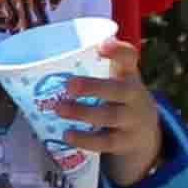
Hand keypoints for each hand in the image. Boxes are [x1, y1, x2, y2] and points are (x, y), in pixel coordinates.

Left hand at [40, 33, 162, 184]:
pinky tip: (67, 135)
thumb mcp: (115, 79)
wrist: (146, 133)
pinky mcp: (125, 142)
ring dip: (83, 113)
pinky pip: (105, 142)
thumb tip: (42, 61)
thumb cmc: (118, 98)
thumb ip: (91, 68)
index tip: (101, 45)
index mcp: (128, 75)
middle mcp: (134, 96)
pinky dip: (85, 139)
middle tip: (68, 85)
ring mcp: (132, 120)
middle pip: (119, 90)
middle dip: (93, 87)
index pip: (129, 57)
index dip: (117, 51)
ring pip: (110, 116)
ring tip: (59, 109)